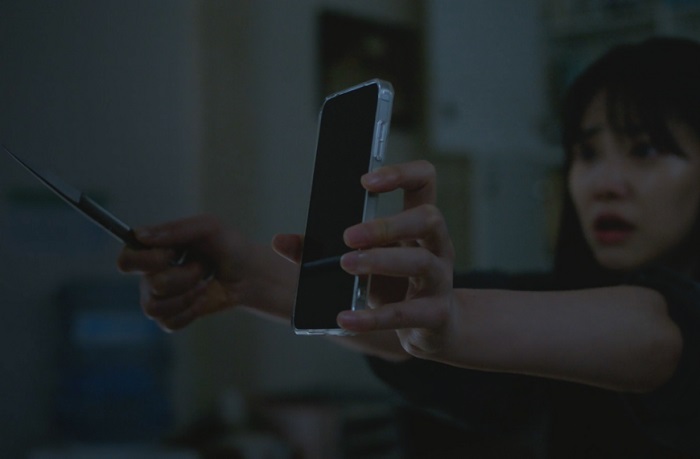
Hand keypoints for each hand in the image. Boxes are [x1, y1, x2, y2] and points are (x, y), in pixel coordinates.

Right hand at [117, 215, 253, 330]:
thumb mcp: (208, 227)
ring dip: (188, 295)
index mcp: (152, 250)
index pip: (127, 260)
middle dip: (182, 277)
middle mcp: (150, 274)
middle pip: (150, 285)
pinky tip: (203, 298)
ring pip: (155, 308)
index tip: (174, 252)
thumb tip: (140, 236)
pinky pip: (168, 322)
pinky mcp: (171, 317)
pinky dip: (191, 310)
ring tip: (203, 282)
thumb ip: (176, 229)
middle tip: (200, 267)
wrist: (248, 273)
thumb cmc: (228, 245)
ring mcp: (159, 298)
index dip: (149, 259)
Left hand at [336, 160, 456, 356]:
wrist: (431, 330)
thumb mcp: (363, 263)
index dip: (400, 173)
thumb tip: (281, 242)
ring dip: (381, 260)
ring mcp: (441, 280)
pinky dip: (373, 317)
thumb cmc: (395, 286)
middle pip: (428, 218)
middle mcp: (438, 246)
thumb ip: (322, 251)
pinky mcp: (435, 315)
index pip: (424, 180)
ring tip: (347, 264)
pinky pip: (407, 314)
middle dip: (387, 223)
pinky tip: (346, 317)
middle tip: (349, 235)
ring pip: (421, 261)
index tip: (366, 181)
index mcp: (419, 225)